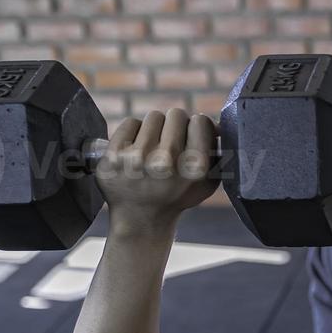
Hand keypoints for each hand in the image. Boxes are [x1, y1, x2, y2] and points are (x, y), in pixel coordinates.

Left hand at [96, 109, 218, 231]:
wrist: (141, 218)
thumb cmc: (176, 196)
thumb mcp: (206, 183)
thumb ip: (217, 154)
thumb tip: (216, 124)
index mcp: (194, 169)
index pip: (200, 121)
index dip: (197, 127)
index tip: (191, 136)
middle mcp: (167, 162)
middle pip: (177, 114)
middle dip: (176, 125)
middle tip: (171, 142)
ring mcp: (138, 158)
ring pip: (154, 117)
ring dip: (155, 129)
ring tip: (153, 148)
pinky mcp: (114, 156)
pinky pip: (130, 123)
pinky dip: (134, 132)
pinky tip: (136, 150)